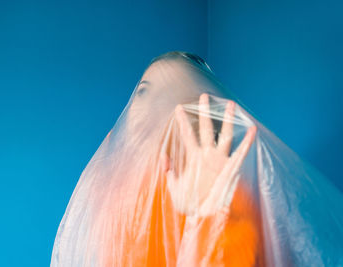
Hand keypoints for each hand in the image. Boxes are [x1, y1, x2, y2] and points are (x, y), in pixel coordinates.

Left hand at [161, 93, 256, 216]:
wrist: (202, 217)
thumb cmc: (187, 202)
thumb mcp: (172, 186)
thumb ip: (168, 170)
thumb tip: (162, 155)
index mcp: (193, 157)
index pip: (187, 135)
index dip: (182, 121)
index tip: (177, 107)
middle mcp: (207, 155)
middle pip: (206, 129)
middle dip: (205, 113)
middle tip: (204, 96)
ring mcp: (219, 160)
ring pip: (224, 136)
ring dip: (228, 121)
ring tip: (231, 104)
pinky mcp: (230, 169)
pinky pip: (240, 153)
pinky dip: (246, 142)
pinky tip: (251, 129)